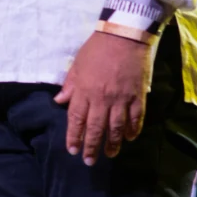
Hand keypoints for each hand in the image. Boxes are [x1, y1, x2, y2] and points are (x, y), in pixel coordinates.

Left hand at [54, 31, 152, 164]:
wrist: (124, 35)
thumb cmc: (97, 47)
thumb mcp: (77, 64)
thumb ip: (70, 84)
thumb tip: (59, 102)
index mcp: (85, 90)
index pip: (77, 119)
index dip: (74, 136)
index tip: (72, 149)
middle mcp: (102, 98)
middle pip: (95, 128)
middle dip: (91, 146)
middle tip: (89, 161)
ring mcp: (121, 99)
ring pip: (116, 128)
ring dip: (112, 144)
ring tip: (110, 155)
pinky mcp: (138, 97)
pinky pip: (136, 119)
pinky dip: (132, 130)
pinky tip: (129, 138)